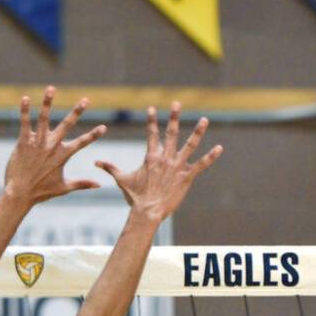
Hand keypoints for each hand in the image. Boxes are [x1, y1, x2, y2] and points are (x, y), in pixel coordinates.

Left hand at [3, 86, 106, 206]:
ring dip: (48, 103)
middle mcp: (52, 146)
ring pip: (44, 119)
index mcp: (63, 156)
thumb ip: (82, 184)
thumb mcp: (64, 188)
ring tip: (51, 88)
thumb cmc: (41, 192)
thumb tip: (99, 185)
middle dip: (77, 111)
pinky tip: (25, 98)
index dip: (94, 135)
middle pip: (67, 125)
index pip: (83, 143)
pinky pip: (24, 123)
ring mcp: (37, 143)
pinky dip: (25, 111)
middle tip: (86, 100)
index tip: (104, 127)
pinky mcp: (23, 142)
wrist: (20, 194)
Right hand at [96, 102, 222, 224]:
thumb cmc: (135, 196)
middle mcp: (165, 158)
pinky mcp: (187, 177)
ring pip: (190, 145)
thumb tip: (95, 162)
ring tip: (204, 120)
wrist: (147, 211)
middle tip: (177, 103)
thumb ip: (110, 168)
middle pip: (171, 133)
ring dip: (198, 132)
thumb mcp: (122, 180)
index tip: (152, 108)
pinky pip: (201, 165)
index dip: (152, 120)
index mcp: (151, 157)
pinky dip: (211, 157)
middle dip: (174, 118)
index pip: (151, 134)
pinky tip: (219, 148)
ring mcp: (177, 167)